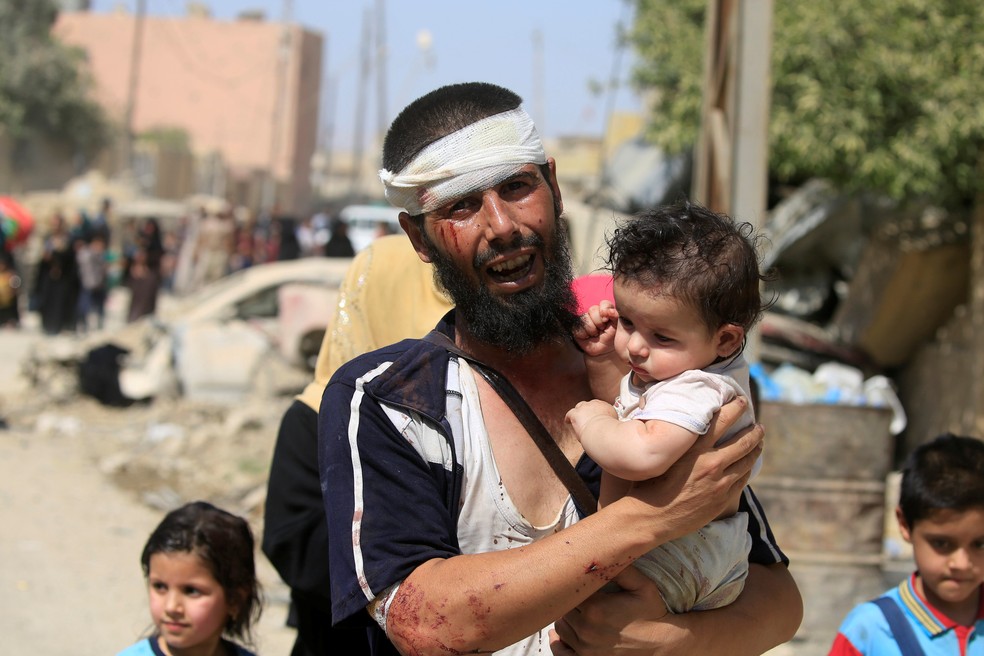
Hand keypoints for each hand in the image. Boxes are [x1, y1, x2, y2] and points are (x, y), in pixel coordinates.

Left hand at [550, 566, 679, 654]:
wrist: (664, 645)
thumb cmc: (653, 614)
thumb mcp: (643, 586)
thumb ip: (622, 568)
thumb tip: (605, 551)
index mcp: (595, 607)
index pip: (570, 590)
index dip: (575, 585)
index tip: (582, 583)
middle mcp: (586, 629)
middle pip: (563, 608)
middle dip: (571, 601)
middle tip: (582, 597)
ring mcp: (585, 648)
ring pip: (560, 627)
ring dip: (567, 619)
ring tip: (579, 613)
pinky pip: (561, 651)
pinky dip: (559, 643)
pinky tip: (566, 635)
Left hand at [566, 399, 617, 434]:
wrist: (603, 432)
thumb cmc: (610, 431)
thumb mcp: (615, 424)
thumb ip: (613, 423)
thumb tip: (614, 429)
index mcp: (605, 406)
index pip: (599, 406)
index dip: (596, 412)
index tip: (597, 417)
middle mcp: (594, 404)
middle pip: (588, 405)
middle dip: (587, 410)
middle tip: (587, 417)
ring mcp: (584, 408)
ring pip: (579, 407)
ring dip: (578, 412)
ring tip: (577, 418)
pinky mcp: (576, 414)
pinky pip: (570, 414)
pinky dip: (568, 418)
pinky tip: (567, 421)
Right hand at [574, 301, 618, 357]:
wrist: (602, 350)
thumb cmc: (610, 337)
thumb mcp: (616, 326)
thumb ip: (614, 315)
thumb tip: (610, 311)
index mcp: (604, 310)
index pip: (603, 303)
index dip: (604, 310)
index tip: (606, 320)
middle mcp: (593, 312)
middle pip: (593, 309)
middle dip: (599, 322)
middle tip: (601, 329)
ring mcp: (583, 319)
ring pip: (585, 318)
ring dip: (592, 329)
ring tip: (595, 334)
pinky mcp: (575, 326)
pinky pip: (578, 327)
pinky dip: (584, 334)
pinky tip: (587, 336)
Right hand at [627, 397, 762, 542]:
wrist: (652, 516)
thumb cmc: (650, 483)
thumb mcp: (664, 455)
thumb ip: (679, 441)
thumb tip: (683, 424)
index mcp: (695, 449)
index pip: (722, 421)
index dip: (736, 409)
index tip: (743, 402)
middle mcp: (711, 463)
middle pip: (743, 442)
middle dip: (755, 432)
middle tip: (759, 425)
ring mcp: (720, 483)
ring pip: (747, 462)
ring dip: (756, 449)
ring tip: (759, 442)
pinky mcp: (722, 499)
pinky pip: (742, 480)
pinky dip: (747, 469)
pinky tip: (748, 465)